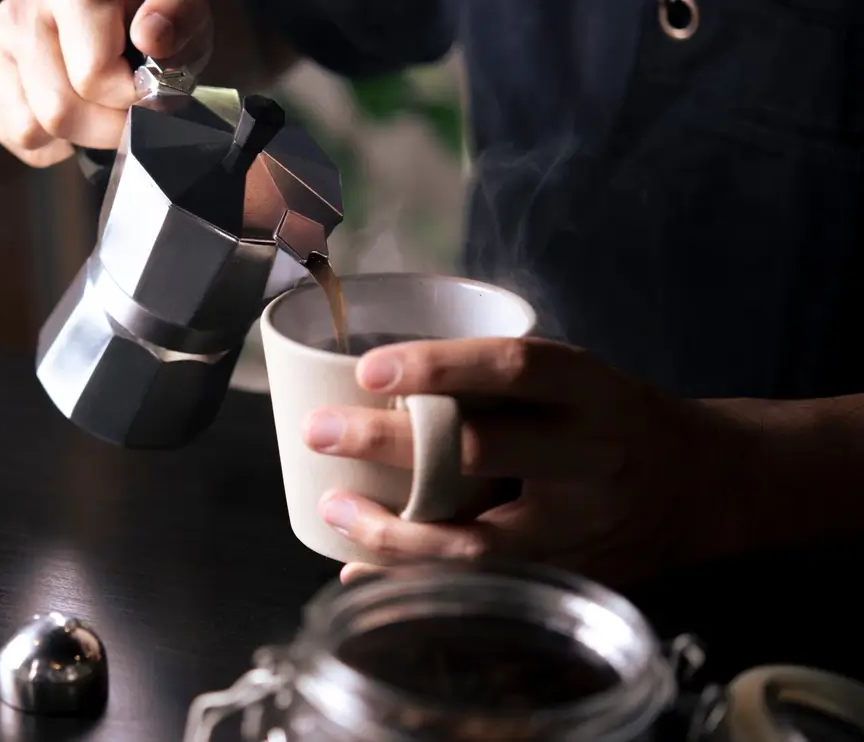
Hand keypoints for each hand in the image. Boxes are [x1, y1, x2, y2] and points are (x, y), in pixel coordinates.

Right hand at [0, 0, 212, 166]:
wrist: (114, 8)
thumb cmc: (150, 9)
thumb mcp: (181, 5)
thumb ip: (176, 16)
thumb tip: (151, 38)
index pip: (92, 77)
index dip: (133, 98)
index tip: (152, 91)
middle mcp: (19, 13)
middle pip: (58, 112)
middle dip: (108, 128)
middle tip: (131, 112)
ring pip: (29, 130)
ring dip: (76, 137)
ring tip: (101, 111)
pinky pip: (11, 134)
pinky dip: (48, 143)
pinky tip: (75, 117)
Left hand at [303, 337, 756, 586]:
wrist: (702, 486)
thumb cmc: (617, 419)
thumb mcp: (578, 380)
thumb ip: (504, 383)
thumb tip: (388, 382)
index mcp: (591, 392)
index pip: (513, 368)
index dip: (440, 367)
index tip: (370, 369)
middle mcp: (589, 458)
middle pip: (481, 453)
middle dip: (389, 446)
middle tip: (321, 432)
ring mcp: (578, 526)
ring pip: (475, 540)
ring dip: (392, 529)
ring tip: (334, 509)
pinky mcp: (566, 573)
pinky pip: (480, 583)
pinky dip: (416, 575)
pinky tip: (363, 566)